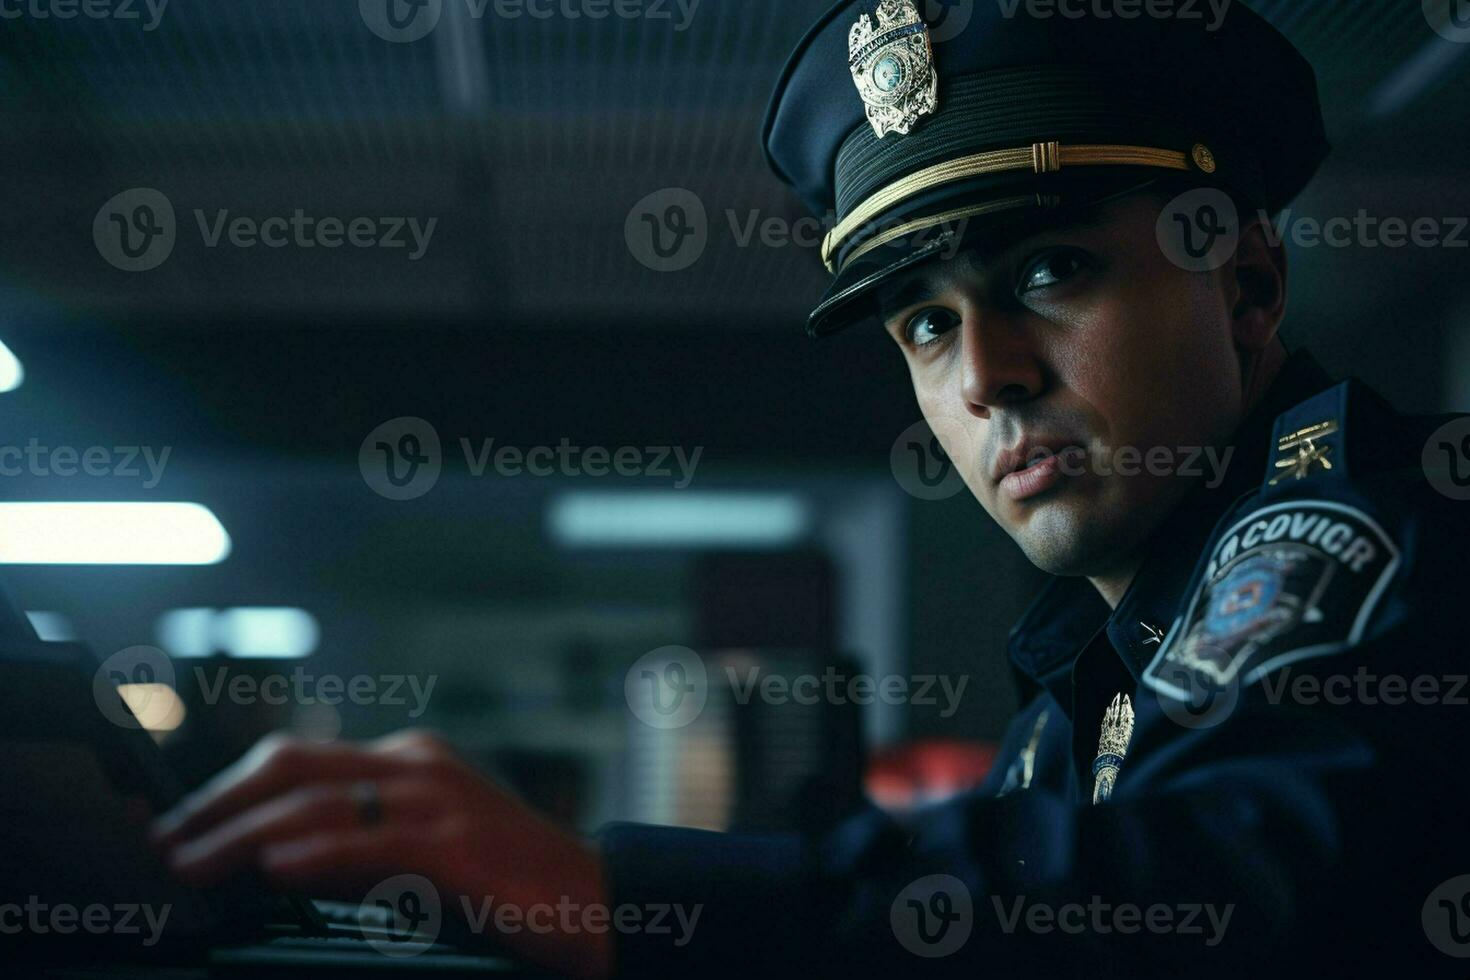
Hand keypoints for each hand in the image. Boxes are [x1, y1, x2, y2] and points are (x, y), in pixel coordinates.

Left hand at [150, 730, 611, 979]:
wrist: (604, 905)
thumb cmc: (518, 888)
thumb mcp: (432, 851)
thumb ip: (366, 845)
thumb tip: (277, 866)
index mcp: (412, 762)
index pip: (299, 762)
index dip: (228, 789)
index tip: (179, 827)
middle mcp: (418, 768)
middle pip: (292, 769)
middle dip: (216, 805)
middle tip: (164, 847)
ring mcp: (439, 803)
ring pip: (316, 808)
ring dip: (240, 839)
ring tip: (190, 870)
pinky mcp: (458, 848)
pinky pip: (370, 846)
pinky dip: (315, 857)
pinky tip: (272, 871)